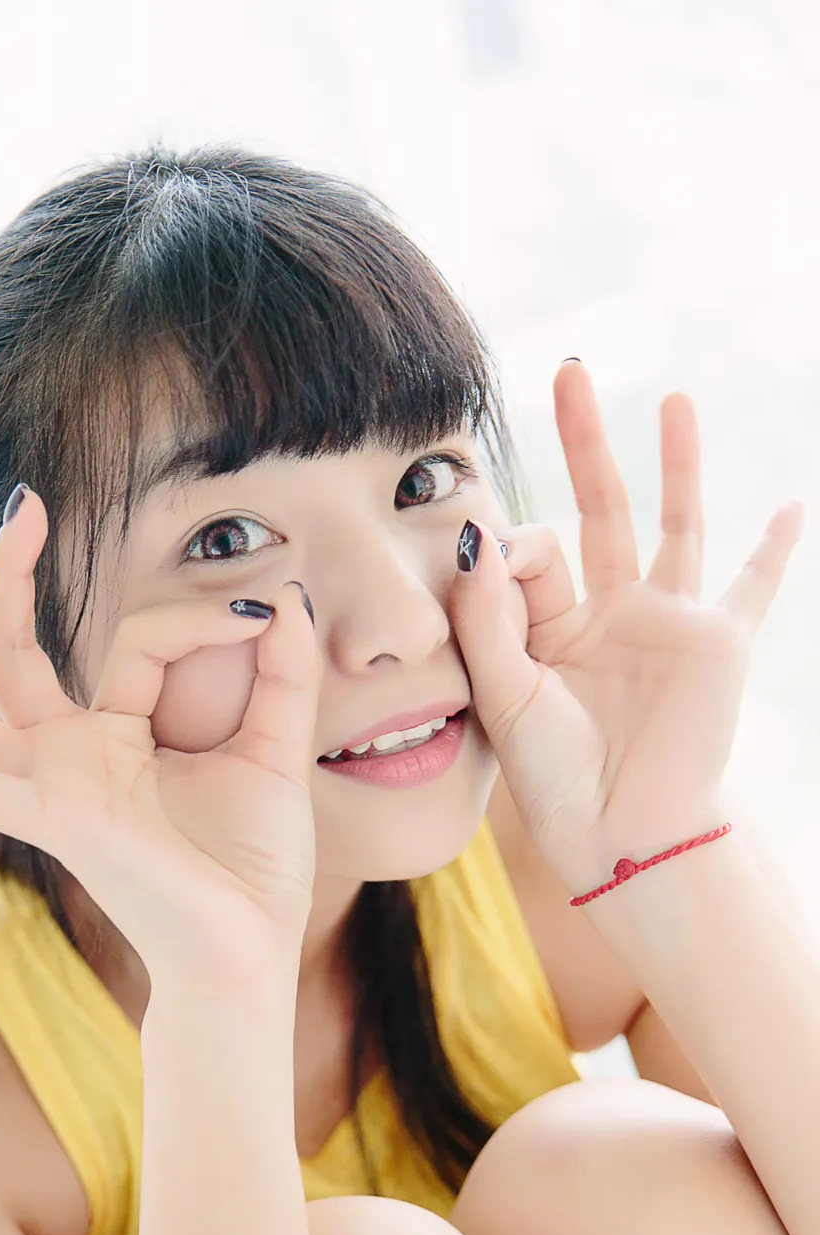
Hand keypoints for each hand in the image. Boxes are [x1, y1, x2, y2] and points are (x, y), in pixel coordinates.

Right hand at [0, 489, 323, 982]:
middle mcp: (71, 760)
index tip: (264, 616)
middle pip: (11, 656)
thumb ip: (282, 675)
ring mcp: (52, 788)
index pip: (135, 643)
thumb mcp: (276, 750)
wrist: (250, 951)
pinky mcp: (53, 818)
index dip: (201, 618)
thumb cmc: (255, 869)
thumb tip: (281, 597)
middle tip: (23, 505)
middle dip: (9, 578)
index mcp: (118, 741)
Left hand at [450, 362, 804, 895]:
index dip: (505, 552)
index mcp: (544, 630)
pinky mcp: (717, 643)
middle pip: (595, 509)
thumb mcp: (502, 692)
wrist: (623, 835)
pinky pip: (751, 587)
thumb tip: (475, 532)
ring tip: (673, 398)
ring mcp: (664, 625)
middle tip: (571, 370)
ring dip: (676, 463)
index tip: (490, 567)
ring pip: (672, 524)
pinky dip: (773, 550)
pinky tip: (791, 506)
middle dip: (582, 441)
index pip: (525, 552)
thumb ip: (484, 614)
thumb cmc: (554, 780)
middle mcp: (605, 617)